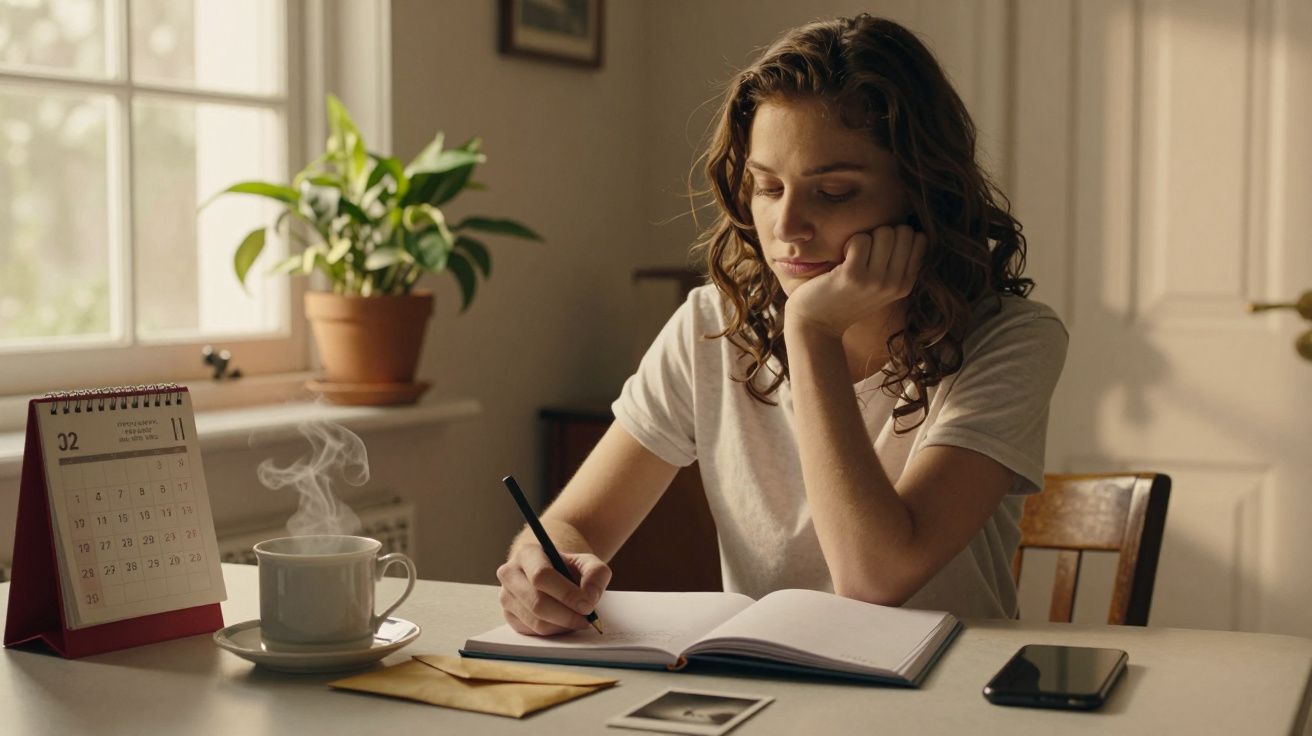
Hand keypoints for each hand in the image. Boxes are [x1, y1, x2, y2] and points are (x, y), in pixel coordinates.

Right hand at [496, 544, 610, 635]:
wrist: (551, 575)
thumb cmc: (568, 568)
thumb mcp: (586, 563)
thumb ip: (596, 574)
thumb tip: (590, 597)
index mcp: (527, 554)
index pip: (541, 576)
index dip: (566, 594)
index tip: (588, 606)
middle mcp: (510, 574)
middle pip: (537, 603)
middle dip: (567, 615)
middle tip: (587, 619)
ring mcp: (506, 597)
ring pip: (536, 621)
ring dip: (562, 625)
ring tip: (579, 620)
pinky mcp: (508, 617)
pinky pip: (533, 632)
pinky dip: (554, 632)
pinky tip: (564, 623)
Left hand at [784, 225, 927, 337]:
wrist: (817, 324)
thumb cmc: (847, 298)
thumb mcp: (882, 287)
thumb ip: (899, 264)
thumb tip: (912, 229)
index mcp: (906, 284)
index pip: (920, 239)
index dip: (899, 236)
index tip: (882, 251)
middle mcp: (894, 284)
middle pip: (903, 232)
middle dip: (882, 234)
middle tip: (865, 252)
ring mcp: (875, 281)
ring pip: (884, 232)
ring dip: (865, 237)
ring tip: (853, 256)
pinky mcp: (852, 276)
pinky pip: (860, 239)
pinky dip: (849, 243)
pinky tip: (842, 259)